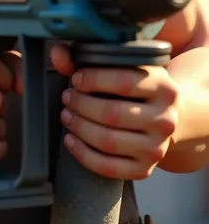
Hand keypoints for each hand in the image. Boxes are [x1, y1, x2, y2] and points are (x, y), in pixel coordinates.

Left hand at [50, 43, 179, 179]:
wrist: (167, 119)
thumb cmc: (137, 88)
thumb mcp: (124, 67)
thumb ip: (88, 57)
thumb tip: (57, 53)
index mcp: (164, 88)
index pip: (124, 82)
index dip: (94, 80)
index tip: (76, 78)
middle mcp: (165, 120)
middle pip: (112, 114)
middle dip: (81, 105)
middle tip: (67, 97)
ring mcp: (157, 148)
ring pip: (108, 141)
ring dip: (79, 127)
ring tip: (66, 115)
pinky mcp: (144, 170)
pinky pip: (108, 167)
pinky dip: (83, 154)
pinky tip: (70, 140)